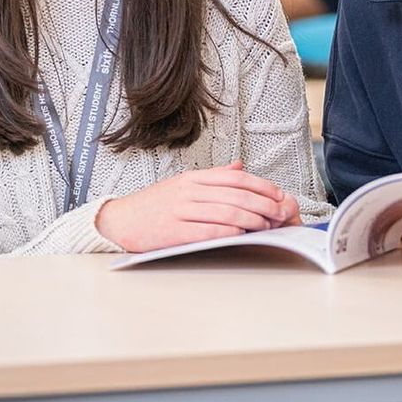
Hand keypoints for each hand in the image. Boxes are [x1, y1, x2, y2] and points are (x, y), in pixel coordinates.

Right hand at [96, 160, 296, 252]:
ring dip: (252, 218)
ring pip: (226, 211)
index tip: (278, 194)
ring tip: (267, 225)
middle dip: (263, 203)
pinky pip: (208, 230)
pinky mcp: (174, 231)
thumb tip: (239, 166)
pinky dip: (229, 232)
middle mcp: (190, 190)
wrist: (121, 220)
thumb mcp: (183, 183)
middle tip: (280, 213)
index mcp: (194, 177)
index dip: (260, 185)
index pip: (235, 177)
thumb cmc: (155, 204)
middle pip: (235, 193)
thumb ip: (213, 176)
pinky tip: (242, 234)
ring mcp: (181, 210)